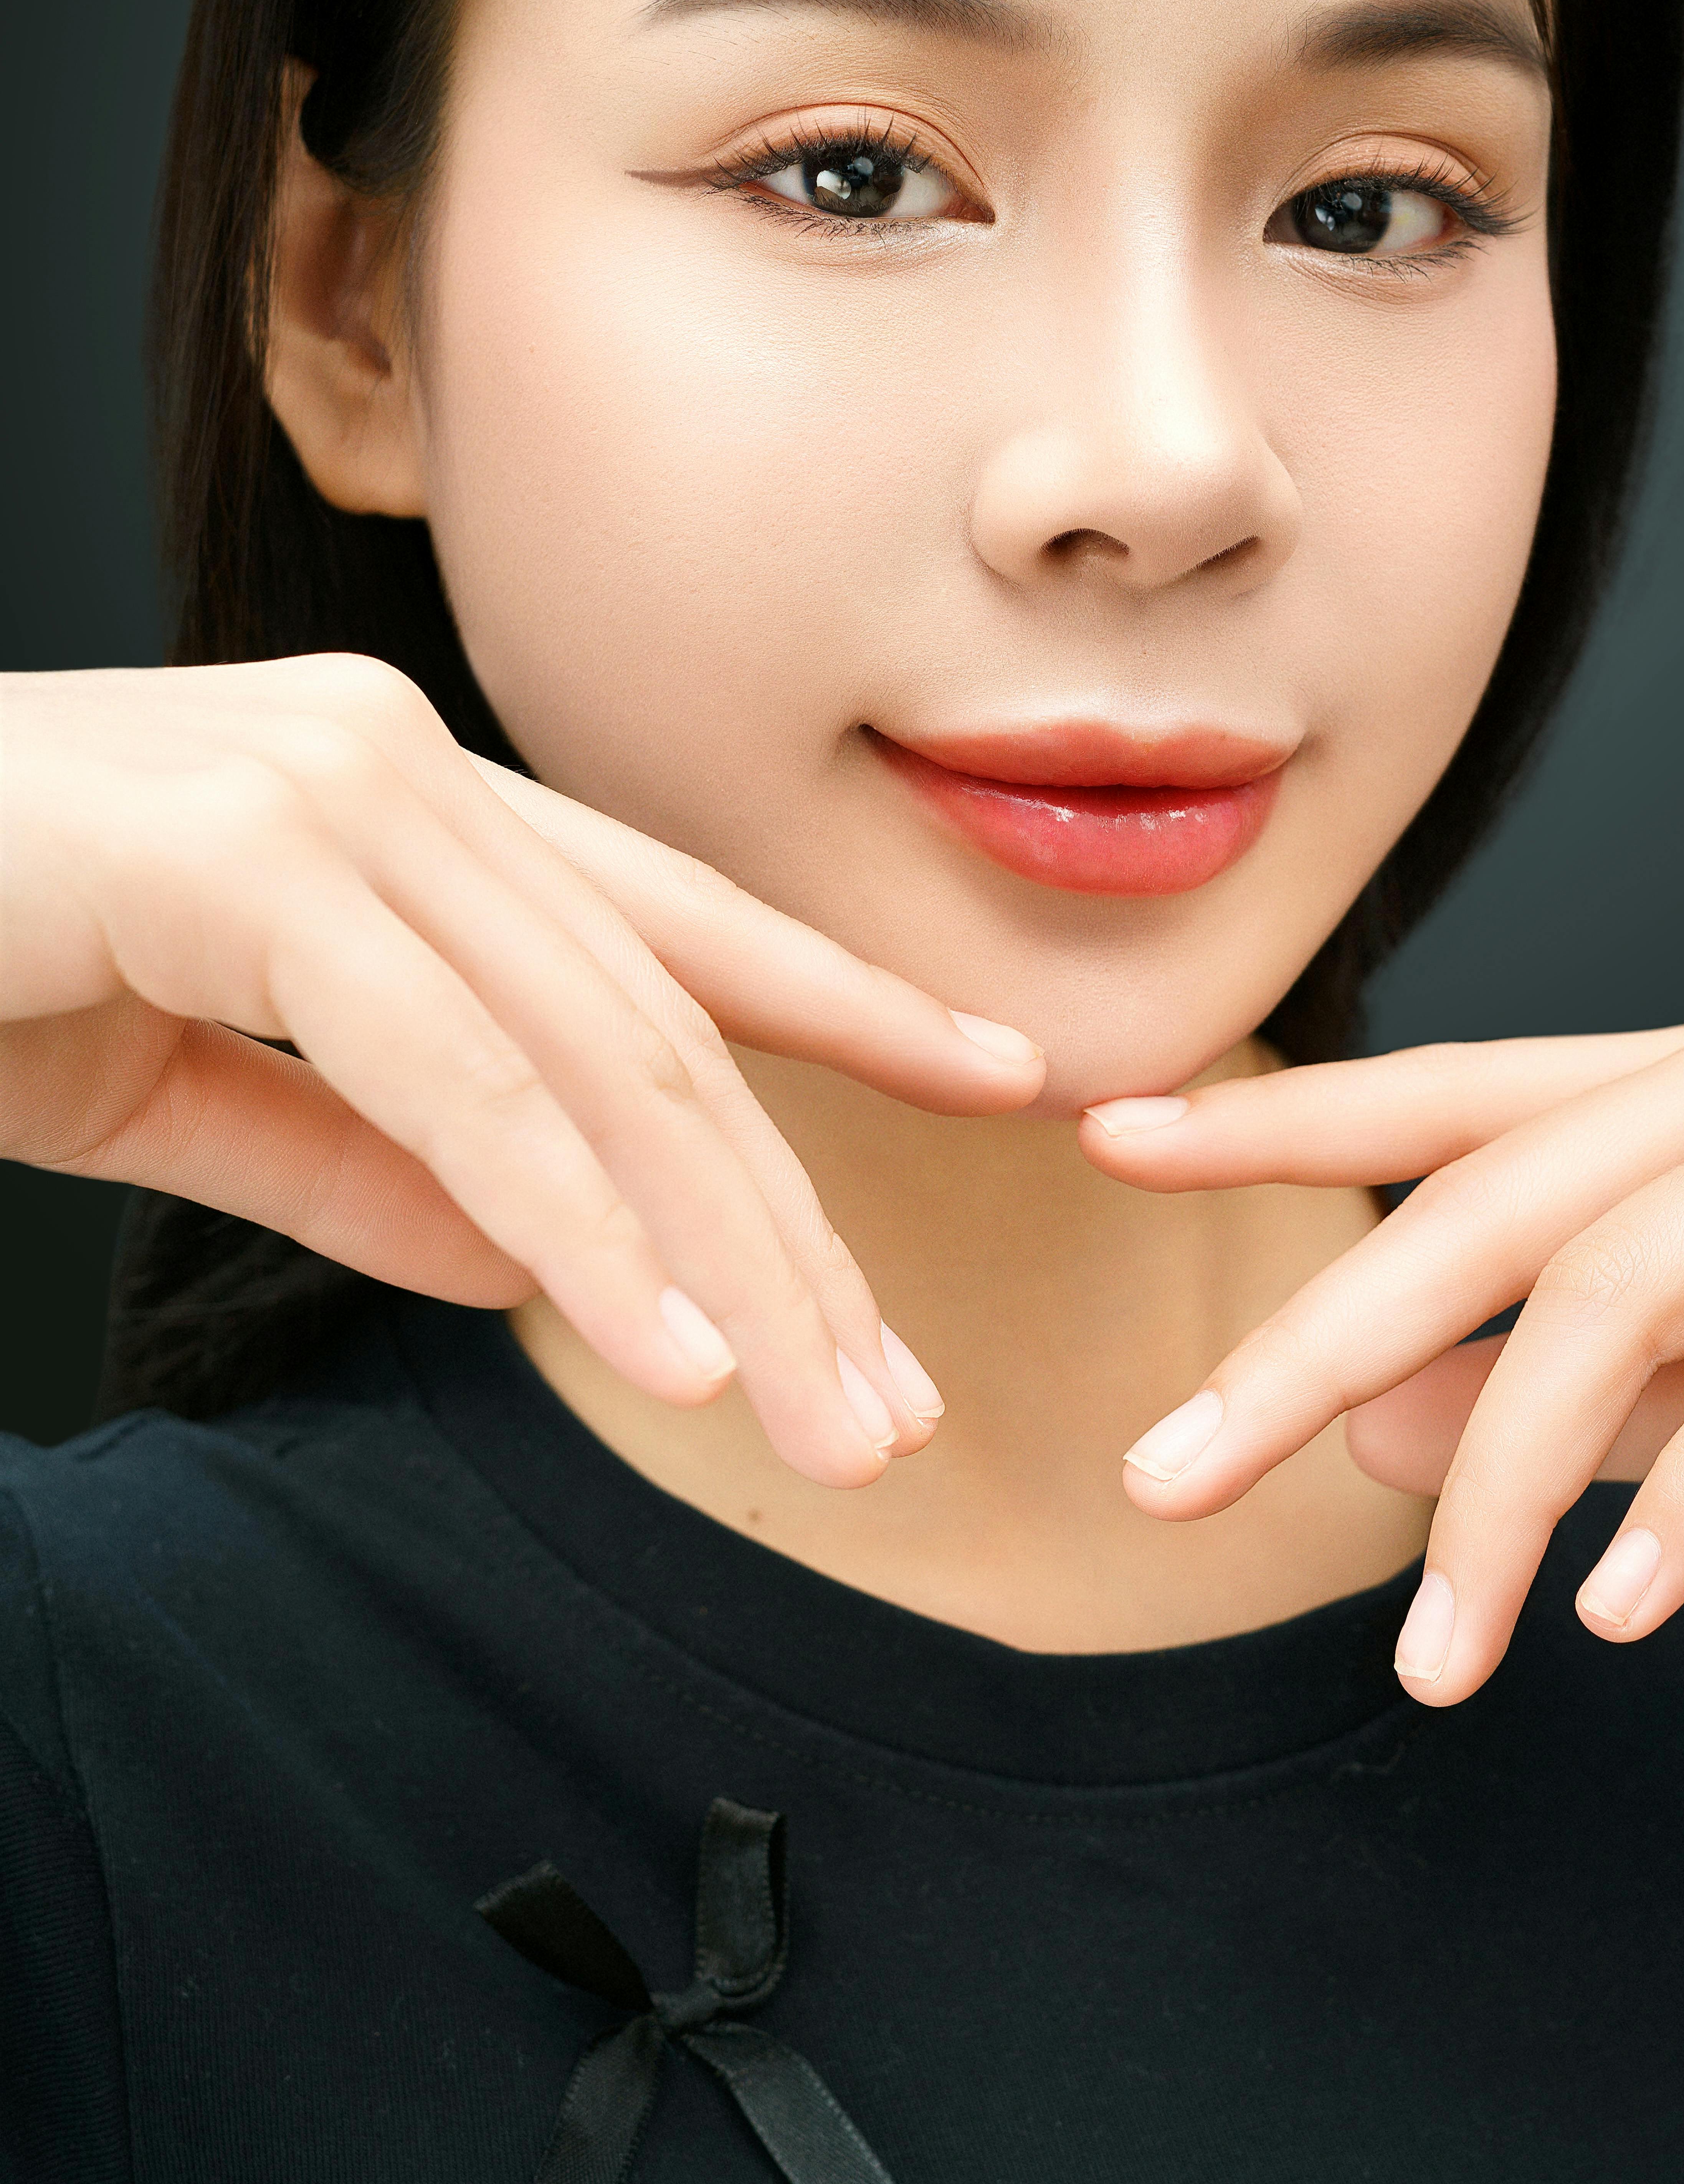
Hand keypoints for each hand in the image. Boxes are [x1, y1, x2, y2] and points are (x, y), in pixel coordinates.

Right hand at [0, 658, 1043, 1481]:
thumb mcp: (185, 1073)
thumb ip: (367, 1156)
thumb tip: (535, 1257)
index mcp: (399, 801)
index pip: (672, 921)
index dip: (847, 1004)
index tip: (998, 1081)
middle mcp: (394, 765)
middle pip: (662, 1023)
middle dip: (793, 1221)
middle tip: (891, 1396)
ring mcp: (328, 794)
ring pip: (597, 1057)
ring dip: (721, 1258)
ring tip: (821, 1418)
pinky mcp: (245, 859)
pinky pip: (457, 1077)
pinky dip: (573, 1220)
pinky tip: (660, 1343)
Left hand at [1084, 987, 1683, 1701]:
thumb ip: (1555, 1393)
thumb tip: (1358, 1422)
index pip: (1452, 1094)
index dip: (1280, 1121)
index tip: (1111, 1138)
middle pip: (1494, 1204)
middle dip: (1315, 1341)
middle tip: (1176, 1474)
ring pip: (1628, 1288)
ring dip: (1509, 1486)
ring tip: (1442, 1652)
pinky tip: (1614, 1611)